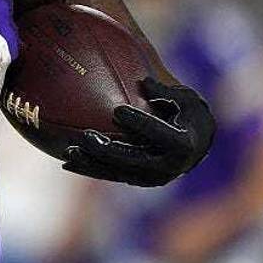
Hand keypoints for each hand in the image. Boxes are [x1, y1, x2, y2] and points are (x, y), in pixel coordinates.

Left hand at [62, 77, 215, 186]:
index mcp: (184, 144)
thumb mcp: (185, 98)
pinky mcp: (138, 180)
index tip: (118, 111)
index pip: (160, 135)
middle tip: (85, 137)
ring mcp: (152, 177)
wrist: (195, 144)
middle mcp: (169, 166)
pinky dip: (90, 169)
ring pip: (119, 172)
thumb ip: (165, 92)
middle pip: (134, 159)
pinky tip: (67, 162)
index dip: (140, 123)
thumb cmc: (186, 113)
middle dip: (108, 150)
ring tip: (69, 152)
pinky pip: (111, 175)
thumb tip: (144, 81)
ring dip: (93, 164)